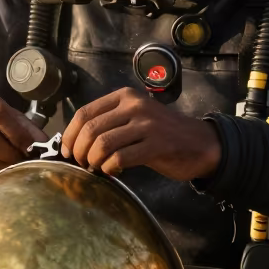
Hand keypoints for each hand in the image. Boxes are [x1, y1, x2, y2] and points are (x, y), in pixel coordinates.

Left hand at [60, 87, 221, 181]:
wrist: (201, 143)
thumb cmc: (162, 133)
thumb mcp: (135, 117)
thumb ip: (109, 123)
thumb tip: (75, 141)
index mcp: (124, 97)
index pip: (85, 113)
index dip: (70, 134)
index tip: (67, 150)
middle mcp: (134, 106)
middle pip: (91, 129)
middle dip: (79, 151)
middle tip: (80, 163)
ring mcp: (146, 125)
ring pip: (103, 144)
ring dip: (93, 161)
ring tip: (97, 167)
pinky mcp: (156, 145)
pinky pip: (120, 158)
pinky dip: (110, 168)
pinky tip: (113, 171)